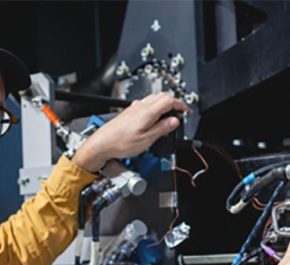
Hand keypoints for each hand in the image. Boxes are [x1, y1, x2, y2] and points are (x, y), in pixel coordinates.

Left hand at [71, 92, 190, 172]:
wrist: (102, 144)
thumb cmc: (120, 143)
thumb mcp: (147, 140)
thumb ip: (162, 129)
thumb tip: (174, 121)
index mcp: (148, 112)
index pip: (170, 100)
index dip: (181, 105)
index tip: (186, 111)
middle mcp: (141, 106)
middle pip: (162, 96)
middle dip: (174, 102)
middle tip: (180, 113)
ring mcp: (134, 108)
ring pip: (154, 98)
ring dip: (164, 103)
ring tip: (168, 115)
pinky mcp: (129, 112)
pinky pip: (145, 103)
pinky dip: (154, 107)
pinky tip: (153, 117)